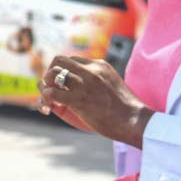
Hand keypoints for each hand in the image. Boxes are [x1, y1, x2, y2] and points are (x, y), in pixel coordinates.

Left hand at [37, 56, 153, 146]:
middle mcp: (90, 70)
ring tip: (49, 99)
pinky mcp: (78, 100)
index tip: (63, 84)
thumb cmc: (125, 108)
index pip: (72, 59)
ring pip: (52, 74)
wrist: (135, 121)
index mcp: (99, 65)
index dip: (64, 71)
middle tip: (52, 88)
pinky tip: (50, 108)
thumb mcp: (111, 84)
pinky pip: (52, 93)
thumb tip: (81, 84)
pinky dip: (46, 99)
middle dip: (51, 73)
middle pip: (58, 60)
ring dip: (46, 85)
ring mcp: (84, 84)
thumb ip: (96, 80)